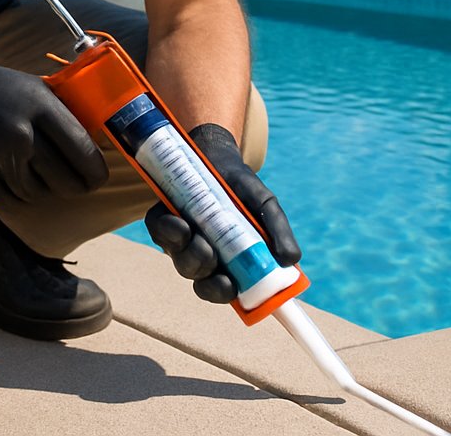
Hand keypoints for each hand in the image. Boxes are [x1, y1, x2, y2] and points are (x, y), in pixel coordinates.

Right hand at [0, 45, 108, 210]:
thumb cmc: (2, 90)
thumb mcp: (39, 90)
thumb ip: (67, 115)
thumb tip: (98, 146)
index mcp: (41, 107)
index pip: (82, 151)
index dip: (96, 172)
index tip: (98, 177)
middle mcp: (22, 134)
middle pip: (65, 180)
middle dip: (75, 186)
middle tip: (76, 184)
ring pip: (39, 193)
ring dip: (44, 188)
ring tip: (37, 172)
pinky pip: (13, 201)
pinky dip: (20, 195)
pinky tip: (17, 179)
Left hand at [144, 123, 299, 303]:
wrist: (220, 158)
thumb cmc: (244, 190)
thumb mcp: (265, 206)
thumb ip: (277, 231)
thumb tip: (292, 259)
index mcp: (226, 260)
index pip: (220, 288)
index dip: (220, 292)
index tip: (229, 286)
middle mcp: (201, 254)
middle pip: (195, 274)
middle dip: (201, 269)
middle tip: (210, 255)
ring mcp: (179, 239)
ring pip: (176, 256)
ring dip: (185, 250)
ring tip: (194, 233)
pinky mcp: (162, 220)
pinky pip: (158, 231)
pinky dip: (166, 228)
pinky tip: (177, 219)